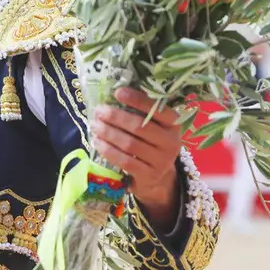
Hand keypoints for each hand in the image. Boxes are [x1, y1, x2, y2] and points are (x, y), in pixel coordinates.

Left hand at [89, 87, 183, 228]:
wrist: (157, 177)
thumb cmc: (150, 143)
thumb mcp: (154, 127)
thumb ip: (140, 113)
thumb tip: (114, 93)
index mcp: (174, 124)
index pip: (157, 109)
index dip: (137, 100)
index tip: (118, 92)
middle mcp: (172, 142)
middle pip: (139, 126)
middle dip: (115, 117)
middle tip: (99, 111)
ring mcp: (162, 160)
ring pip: (130, 144)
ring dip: (108, 133)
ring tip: (95, 125)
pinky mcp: (149, 175)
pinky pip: (125, 160)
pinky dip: (108, 150)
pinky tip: (98, 142)